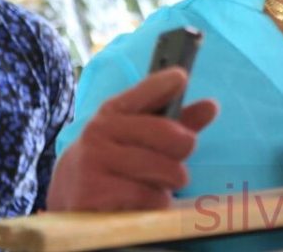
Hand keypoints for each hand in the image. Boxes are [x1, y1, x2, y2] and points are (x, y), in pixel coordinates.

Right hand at [47, 67, 218, 210]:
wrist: (70, 192)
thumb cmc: (118, 158)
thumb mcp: (141, 135)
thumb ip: (178, 122)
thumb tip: (212, 106)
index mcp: (114, 111)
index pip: (145, 91)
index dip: (165, 84)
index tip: (180, 79)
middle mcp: (100, 130)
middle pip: (169, 135)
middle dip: (184, 150)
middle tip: (178, 161)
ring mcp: (94, 161)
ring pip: (164, 168)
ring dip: (170, 181)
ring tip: (157, 183)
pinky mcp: (93, 192)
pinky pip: (148, 197)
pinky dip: (155, 202)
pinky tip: (142, 202)